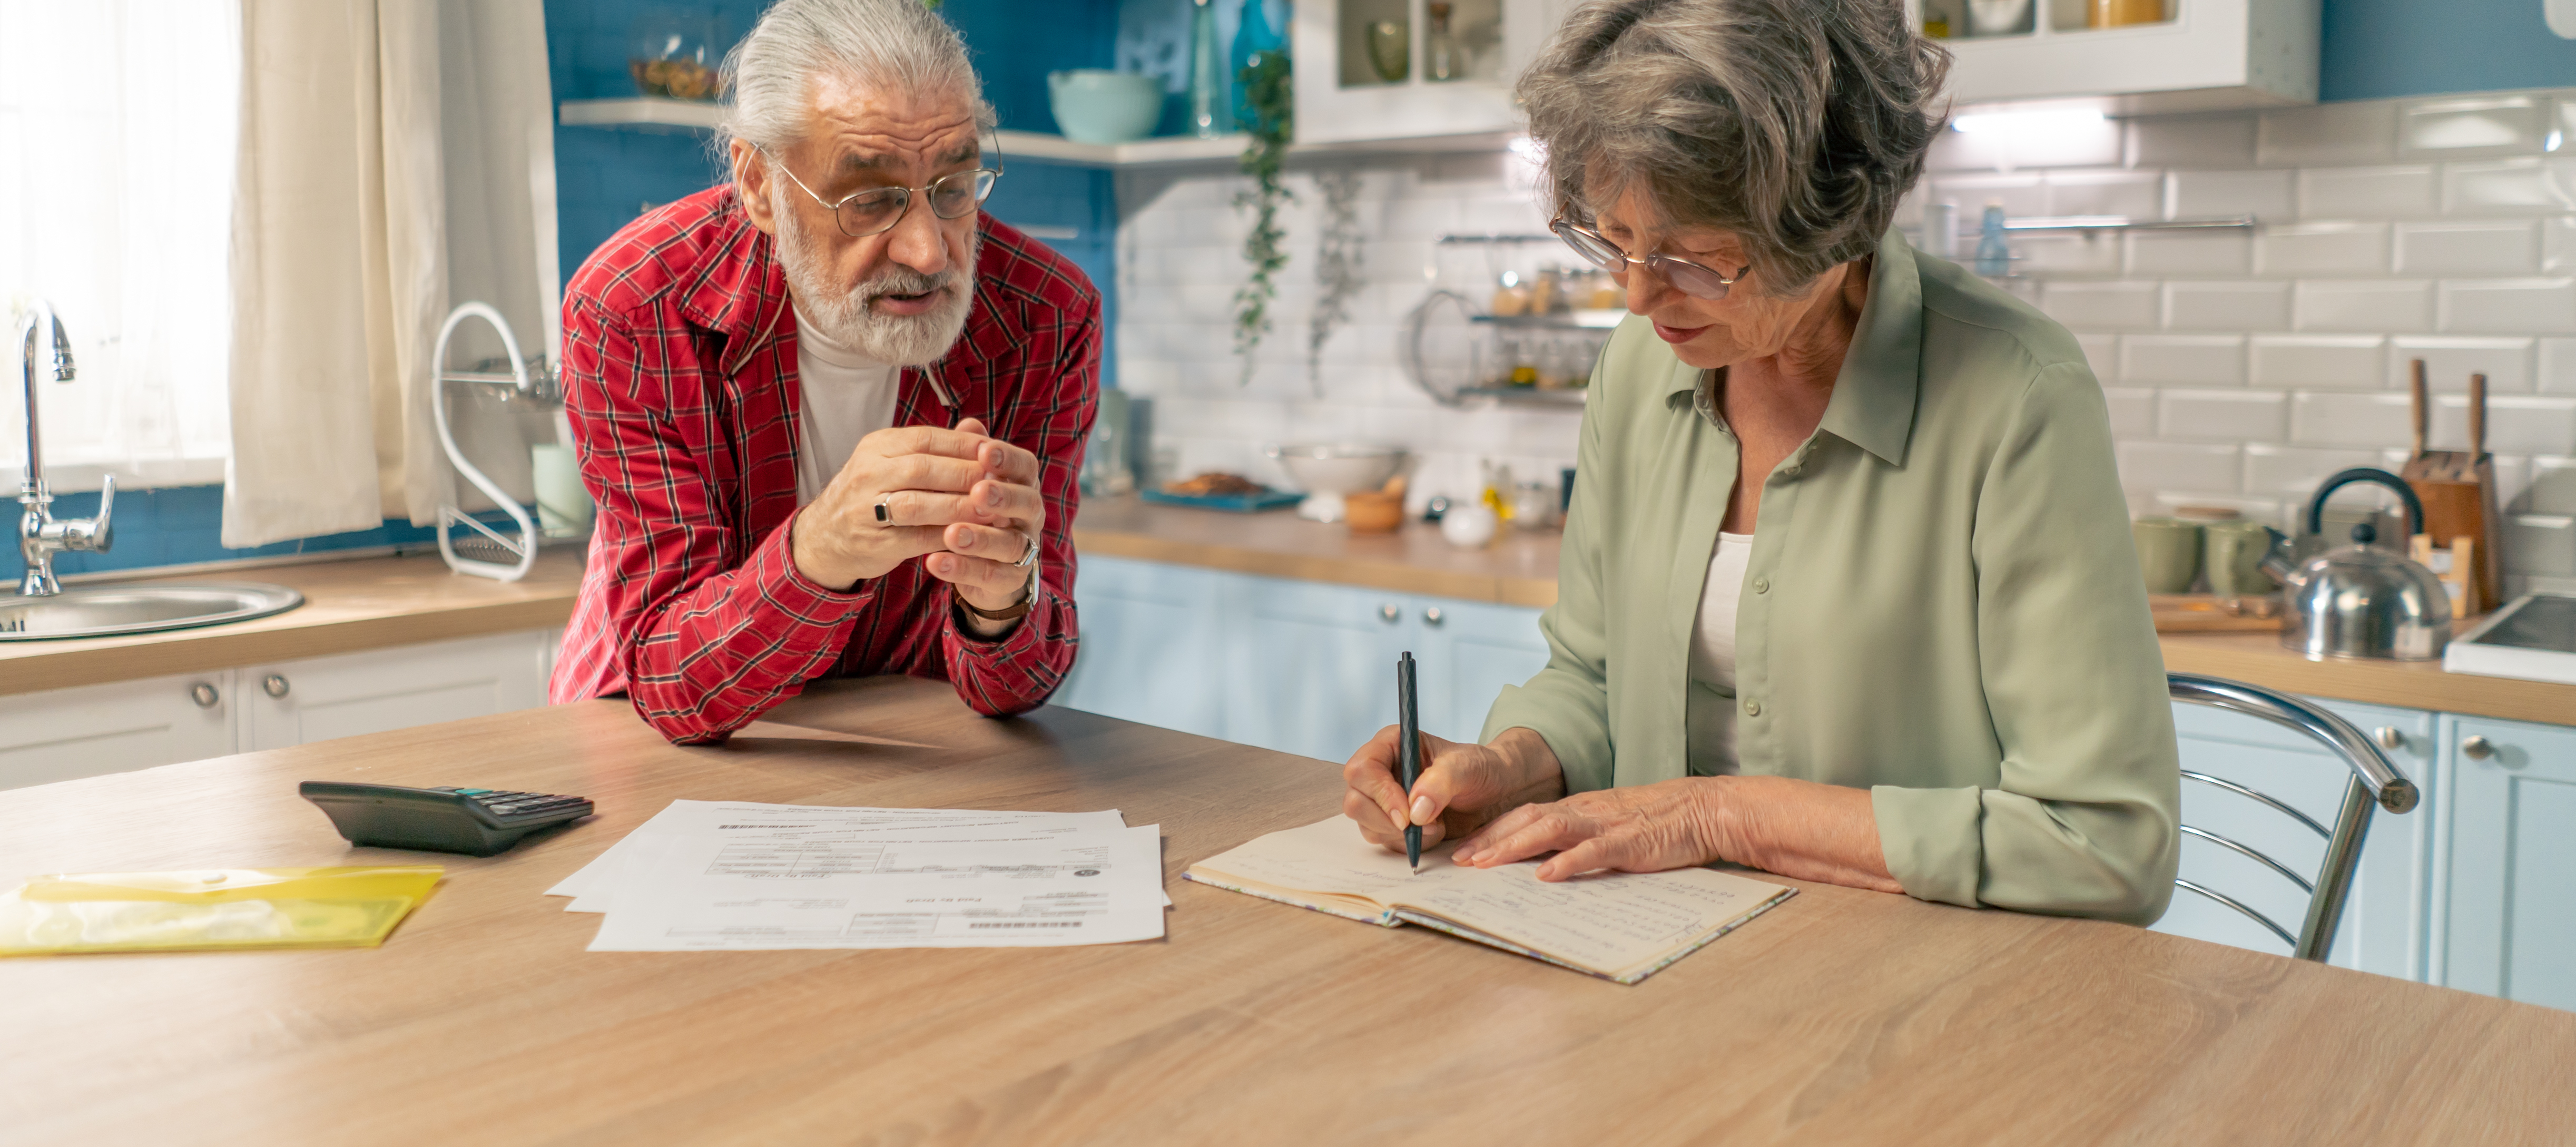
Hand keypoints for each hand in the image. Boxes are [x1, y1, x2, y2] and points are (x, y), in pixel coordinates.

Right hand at [791, 418, 1043, 604]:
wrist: (824, 537)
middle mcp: (867, 473)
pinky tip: (972, 537)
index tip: (997, 452)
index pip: (926, 438)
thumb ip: (936, 448)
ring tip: (993, 511)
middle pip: (923, 468)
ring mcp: (866, 509)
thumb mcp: (896, 463)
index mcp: (877, 447)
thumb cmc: (873, 495)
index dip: (964, 445)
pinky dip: (946, 538)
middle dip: (966, 475)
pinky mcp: (873, 542)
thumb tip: (980, 428)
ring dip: (960, 508)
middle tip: (1000, 483)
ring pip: (919, 504)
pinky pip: (915, 538)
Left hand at [920, 420, 1046, 619]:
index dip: (1008, 458)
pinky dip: (962, 569)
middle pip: (1027, 504)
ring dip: (981, 538)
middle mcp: (1029, 517)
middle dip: (1003, 497)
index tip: (985, 450)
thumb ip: (969, 456)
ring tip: (951, 534)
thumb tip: (969, 424)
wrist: (981, 564)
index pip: (1025, 467)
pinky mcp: (1008, 579)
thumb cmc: (975, 512)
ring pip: (1010, 544)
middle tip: (978, 492)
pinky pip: (989, 575)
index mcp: (1022, 486)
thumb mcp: (971, 482)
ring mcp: (1023, 551)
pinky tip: (934, 561)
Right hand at [1341, 725, 1563, 854]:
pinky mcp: (1389, 822)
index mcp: (1392, 744)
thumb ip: (1441, 782)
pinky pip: (1382, 840)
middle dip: (1387, 820)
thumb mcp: (1467, 767)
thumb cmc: (1480, 768)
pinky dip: (1407, 845)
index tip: (1407, 816)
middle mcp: (1380, 770)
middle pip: (1355, 801)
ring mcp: (1381, 798)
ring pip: (1366, 824)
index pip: (1362, 769)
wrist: (1493, 791)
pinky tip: (1433, 834)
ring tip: (1437, 826)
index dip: (1379, 794)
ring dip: (1401, 836)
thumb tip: (1414, 810)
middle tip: (1423, 826)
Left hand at [1452, 775, 1904, 891]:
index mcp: (1580, 808)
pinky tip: (1545, 877)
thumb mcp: (1612, 827)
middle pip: (1526, 821)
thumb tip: (1543, 865)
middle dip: (1489, 842)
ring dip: (1513, 848)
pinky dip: (1567, 863)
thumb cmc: (1660, 823)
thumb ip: (1580, 840)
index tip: (1462, 854)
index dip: (1492, 834)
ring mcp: (1606, 823)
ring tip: (1485, 865)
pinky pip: (1593, 851)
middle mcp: (1585, 810)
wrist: (1709, 808)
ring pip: (1550, 830)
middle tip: (1457, 862)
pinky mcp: (1630, 840)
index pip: (1525, 817)